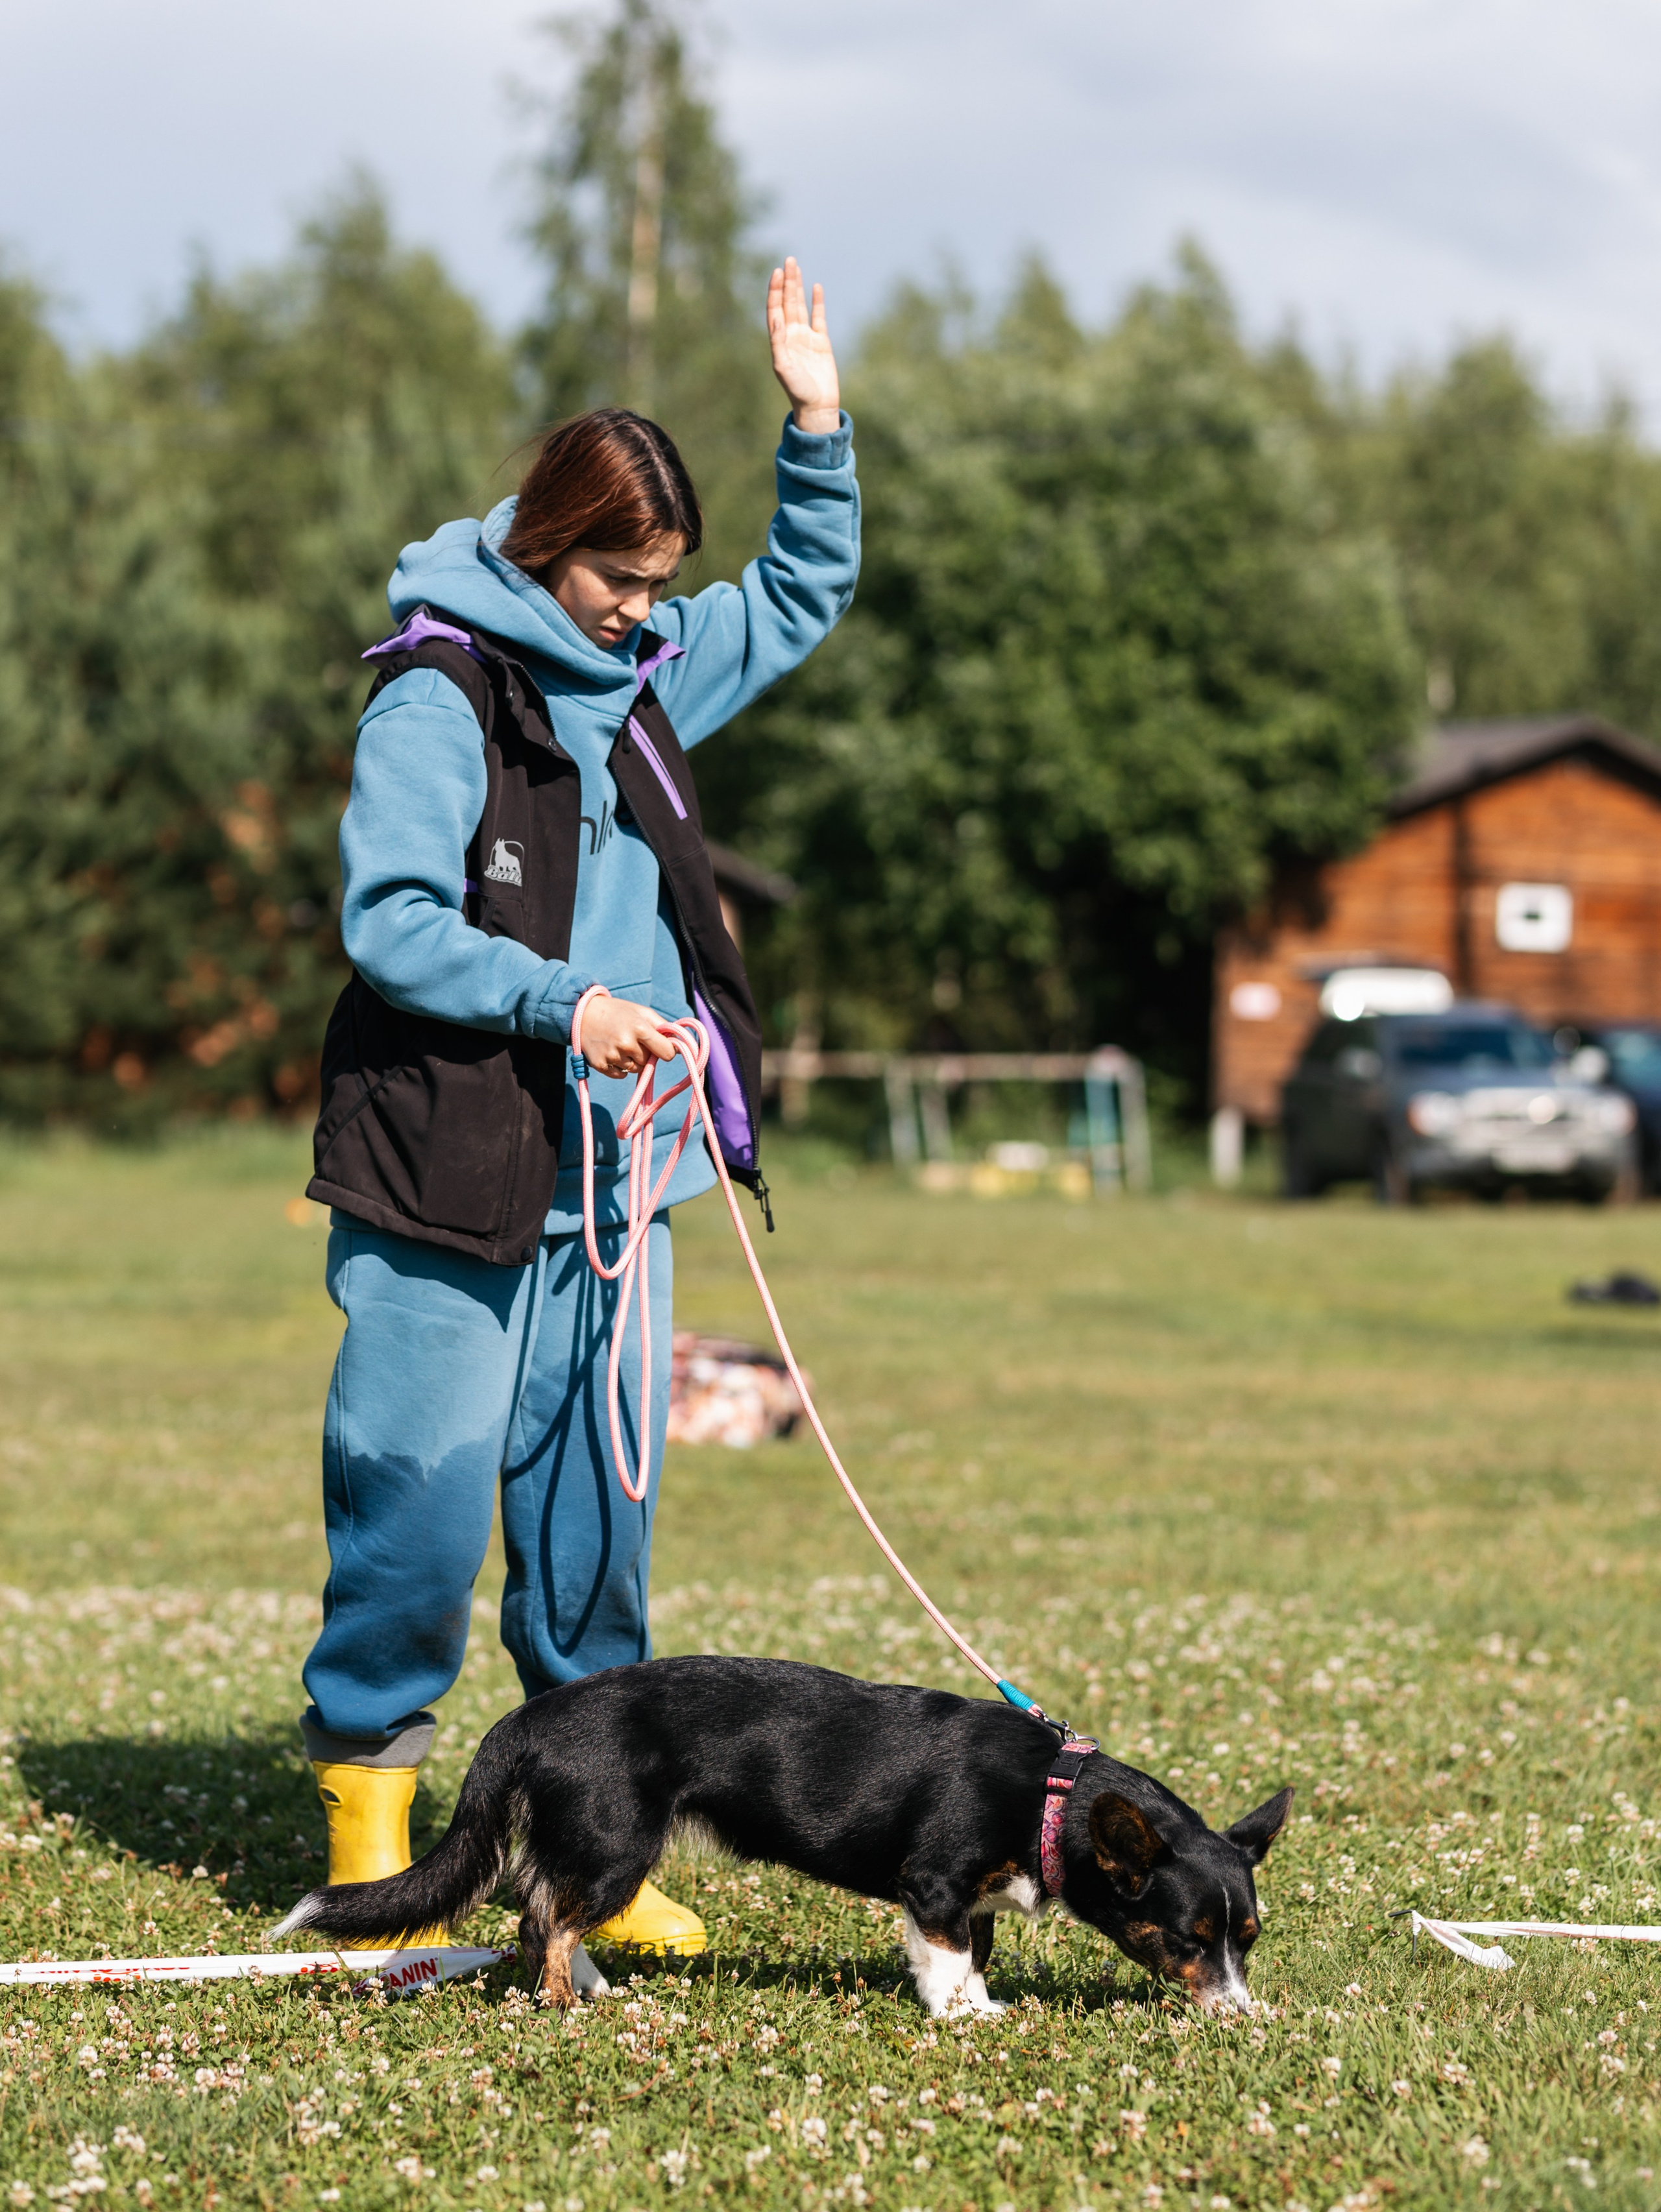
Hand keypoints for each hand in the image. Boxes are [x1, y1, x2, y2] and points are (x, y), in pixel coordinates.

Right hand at [575, 996, 675, 1078]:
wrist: (582, 1013)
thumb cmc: (618, 1012)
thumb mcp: (642, 1012)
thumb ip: (663, 1027)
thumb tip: (680, 1045)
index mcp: (640, 1028)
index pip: (667, 1053)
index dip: (665, 1050)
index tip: (660, 1046)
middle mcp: (626, 1043)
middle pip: (648, 1061)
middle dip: (645, 1053)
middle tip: (632, 1039)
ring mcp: (612, 1055)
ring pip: (635, 1070)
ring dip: (632, 1061)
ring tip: (620, 1044)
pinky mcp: (600, 1065)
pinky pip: (621, 1075)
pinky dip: (619, 1068)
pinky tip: (612, 1052)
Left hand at [768, 257, 840, 434]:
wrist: (817, 405)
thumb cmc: (797, 390)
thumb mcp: (783, 368)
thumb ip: (778, 343)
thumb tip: (776, 319)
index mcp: (779, 340)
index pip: (775, 309)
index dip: (775, 290)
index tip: (777, 272)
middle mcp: (791, 335)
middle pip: (787, 302)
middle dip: (787, 281)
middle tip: (788, 260)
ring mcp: (806, 337)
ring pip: (801, 306)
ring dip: (798, 287)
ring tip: (796, 266)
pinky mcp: (822, 342)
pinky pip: (819, 317)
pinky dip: (817, 302)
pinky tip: (816, 287)